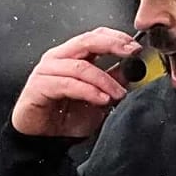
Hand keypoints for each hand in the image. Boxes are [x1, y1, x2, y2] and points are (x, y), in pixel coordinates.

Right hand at [10, 28, 138, 138]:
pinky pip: (68, 84)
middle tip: (132, 55)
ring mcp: (46, 70)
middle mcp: (58, 58)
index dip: (116, 37)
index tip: (136, 47)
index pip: (95, 36)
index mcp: (71, 56)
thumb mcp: (98, 99)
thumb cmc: (64, 118)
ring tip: (118, 94)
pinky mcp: (39, 86)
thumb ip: (112, 82)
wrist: (43, 139)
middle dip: (113, 46)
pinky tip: (102, 100)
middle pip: (87, 41)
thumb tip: (132, 70)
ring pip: (81, 67)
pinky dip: (89, 91)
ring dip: (104, 80)